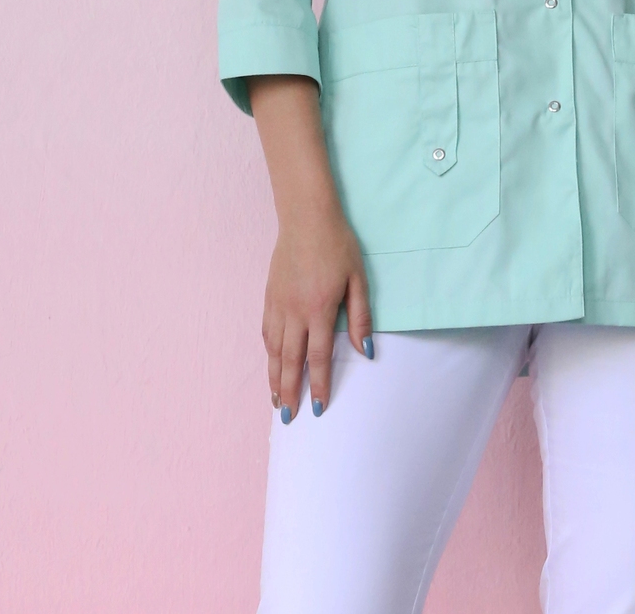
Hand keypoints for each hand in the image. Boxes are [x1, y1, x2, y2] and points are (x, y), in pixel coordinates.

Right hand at [262, 199, 373, 421]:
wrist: (307, 216)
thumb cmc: (338, 245)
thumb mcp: (358, 278)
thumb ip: (360, 317)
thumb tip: (367, 350)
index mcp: (320, 309)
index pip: (319, 356)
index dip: (319, 384)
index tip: (319, 407)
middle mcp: (295, 311)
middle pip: (290, 360)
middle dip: (290, 391)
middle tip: (289, 417)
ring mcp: (279, 304)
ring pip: (274, 349)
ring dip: (274, 377)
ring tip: (275, 400)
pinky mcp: (269, 295)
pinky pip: (267, 331)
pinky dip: (268, 352)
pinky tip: (271, 362)